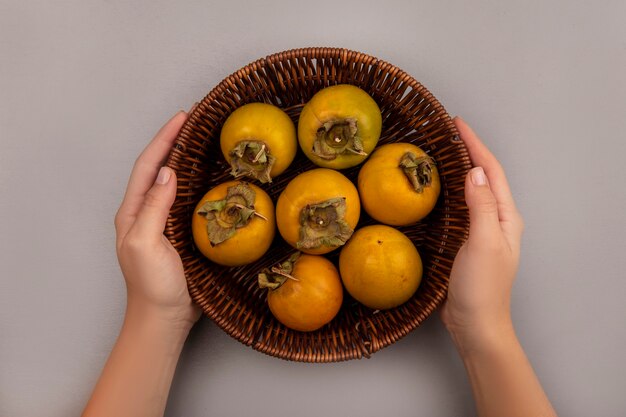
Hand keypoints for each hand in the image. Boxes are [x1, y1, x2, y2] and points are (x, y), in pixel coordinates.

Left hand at [114, 111, 200, 330]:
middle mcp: (146, 212)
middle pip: (159, 168)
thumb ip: (154, 207)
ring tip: (204, 139)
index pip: (148, 166)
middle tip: (196, 120)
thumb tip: (167, 172)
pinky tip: (212, 177)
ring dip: (187, 159)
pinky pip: (189, 200)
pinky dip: (199, 182)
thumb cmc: (152, 286)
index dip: (164, 140)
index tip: (183, 117)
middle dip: (174, 141)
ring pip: (174, 182)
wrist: (164, 319)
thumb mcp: (146, 243)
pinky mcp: (181, 233)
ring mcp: (164, 223)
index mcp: (133, 212)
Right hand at [441, 117, 523, 351]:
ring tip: (441, 151)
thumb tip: (475, 171)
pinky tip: (437, 189)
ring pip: (472, 190)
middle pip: (484, 176)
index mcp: (505, 216)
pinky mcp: (466, 241)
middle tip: (446, 132)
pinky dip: (449, 190)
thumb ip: (481, 206)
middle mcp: (496, 219)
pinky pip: (460, 206)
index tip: (457, 123)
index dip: (475, 145)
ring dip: (459, 168)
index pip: (491, 171)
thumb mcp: (483, 243)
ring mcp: (482, 230)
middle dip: (468, 150)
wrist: (475, 324)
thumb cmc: (482, 288)